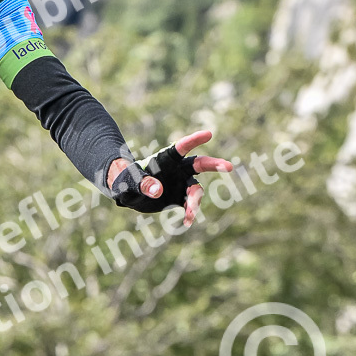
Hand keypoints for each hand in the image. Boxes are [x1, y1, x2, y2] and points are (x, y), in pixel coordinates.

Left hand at [106, 129, 232, 227]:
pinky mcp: (179, 197)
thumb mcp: (131, 181)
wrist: (128, 193)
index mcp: (165, 158)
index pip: (182, 147)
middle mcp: (177, 169)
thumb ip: (143, 184)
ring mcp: (180, 183)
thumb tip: (158, 190)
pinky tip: (188, 221)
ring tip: (190, 214)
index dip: (194, 140)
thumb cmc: (126, 180)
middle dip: (214, 165)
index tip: (208, 134)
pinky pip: (190, 204)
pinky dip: (191, 212)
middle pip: (199, 164)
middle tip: (229, 166)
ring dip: (195, 201)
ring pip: (196, 189)